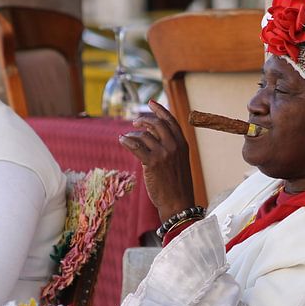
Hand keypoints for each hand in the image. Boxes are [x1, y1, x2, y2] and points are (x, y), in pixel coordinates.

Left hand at [119, 101, 195, 221]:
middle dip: (144, 119)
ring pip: (144, 135)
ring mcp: (163, 154)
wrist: (178, 202)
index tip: (151, 103)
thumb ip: (171, 147)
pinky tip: (122, 140)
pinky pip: (136, 146)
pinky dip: (127, 141)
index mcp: (183, 144)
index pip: (171, 121)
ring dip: (133, 134)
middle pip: (157, 124)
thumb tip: (152, 135)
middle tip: (136, 121)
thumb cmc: (177, 185)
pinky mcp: (152, 163)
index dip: (160, 110)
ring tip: (128, 138)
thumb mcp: (179, 162)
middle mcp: (174, 146)